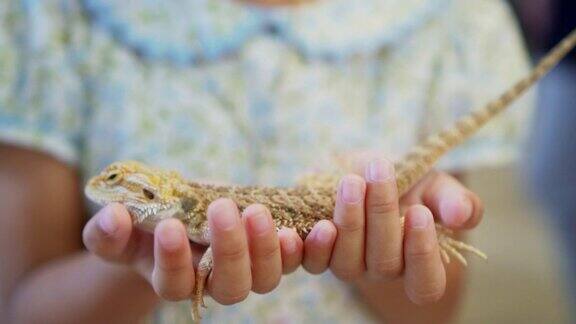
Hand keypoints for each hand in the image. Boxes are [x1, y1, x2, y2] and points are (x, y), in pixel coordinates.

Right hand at [83, 200, 301, 304]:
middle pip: (231, 285)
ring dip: (268, 249)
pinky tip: (320, 227)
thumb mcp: (122, 228)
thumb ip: (109, 232)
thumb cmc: (146, 226)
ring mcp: (249, 270)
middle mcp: (216, 283)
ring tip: (262, 214)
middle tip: (224, 209)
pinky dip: (308, 247)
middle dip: (229, 249)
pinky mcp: (274, 252)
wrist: (181, 217)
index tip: (169, 227)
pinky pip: (295, 259)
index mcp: (176, 280)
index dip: (172, 260)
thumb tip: (110, 218)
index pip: (175, 283)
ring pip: (266, 278)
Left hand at [300, 156, 482, 304]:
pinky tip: (316, 225)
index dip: (423, 255)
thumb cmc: (405, 181)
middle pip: (384, 263)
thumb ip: (453, 200)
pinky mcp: (320, 254)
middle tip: (380, 170)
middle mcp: (382, 269)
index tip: (419, 212)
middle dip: (382, 214)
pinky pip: (314, 263)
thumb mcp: (434, 185)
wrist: (360, 169)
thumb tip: (462, 216)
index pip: (425, 283)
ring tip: (352, 182)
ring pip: (348, 262)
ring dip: (350, 221)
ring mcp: (349, 264)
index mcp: (416, 261)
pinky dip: (313, 247)